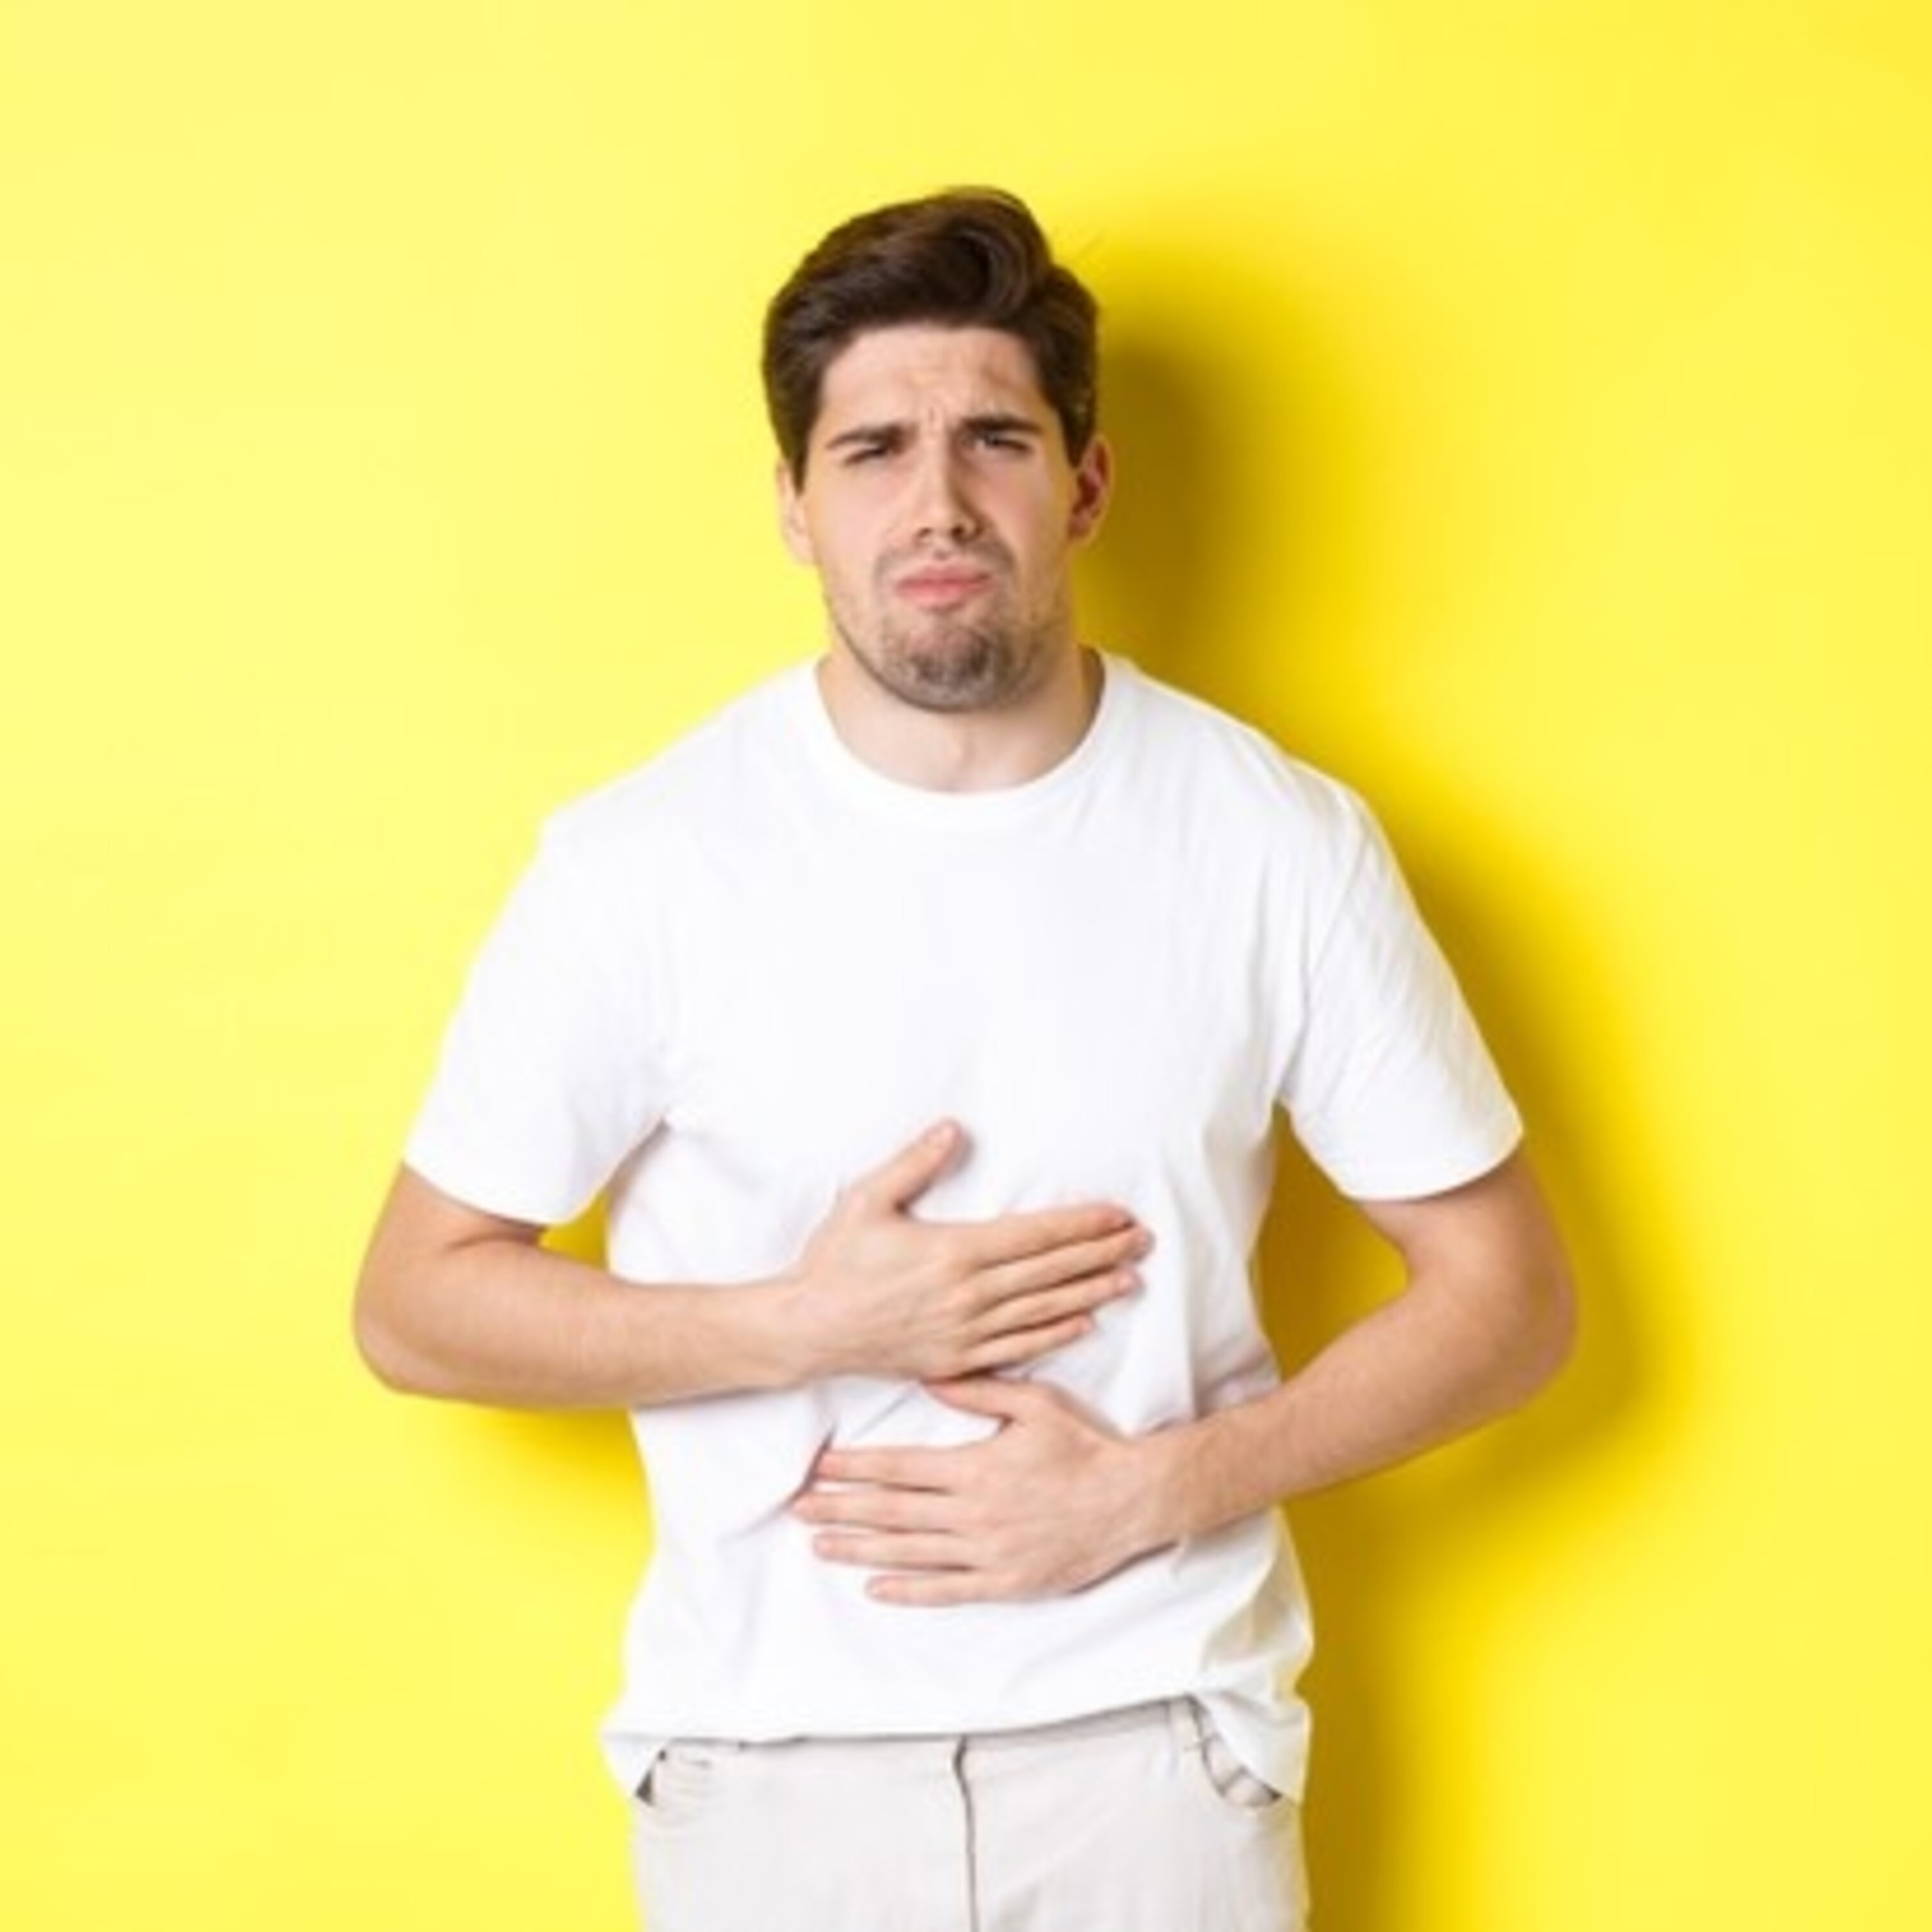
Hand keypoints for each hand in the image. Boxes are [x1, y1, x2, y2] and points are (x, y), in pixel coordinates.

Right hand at [781, 1121, 1147, 1383]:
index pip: (1035, 1235)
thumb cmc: (834, 1261)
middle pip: (1050, 1271)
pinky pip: (1019, 1347)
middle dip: (1100, 1253)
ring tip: (1129, 1279)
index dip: (1081, 1225)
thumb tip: (954, 1129)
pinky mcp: (957, 1359)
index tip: (1117, 1215)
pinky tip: (1084, 1324)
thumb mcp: (867, 1200)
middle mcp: (969, 1295)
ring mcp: (966, 1332)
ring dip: (1090, 1293)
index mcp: (954, 1251)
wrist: (808, 1329)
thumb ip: (914, 1163)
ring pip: (1044, 1310)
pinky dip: (1056, 1335)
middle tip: (1142, 1241)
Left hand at [792, 1376, 1166, 1603]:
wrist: (1133, 1499)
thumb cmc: (1085, 1447)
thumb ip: (980, 1391)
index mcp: (975, 1466)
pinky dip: (907, 1590)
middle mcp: (973, 1513)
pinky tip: (874, 1587)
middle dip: (840, 1509)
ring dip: (859, 1549)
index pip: (898, 1468)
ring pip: (909, 1553)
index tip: (818, 1467)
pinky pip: (946, 1591)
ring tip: (820, 1545)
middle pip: (891, 1512)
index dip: (854, 1469)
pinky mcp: (1005, 1583)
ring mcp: (987, 1552)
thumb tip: (931, 1379)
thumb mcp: (1035, 1404)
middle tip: (798, 1509)